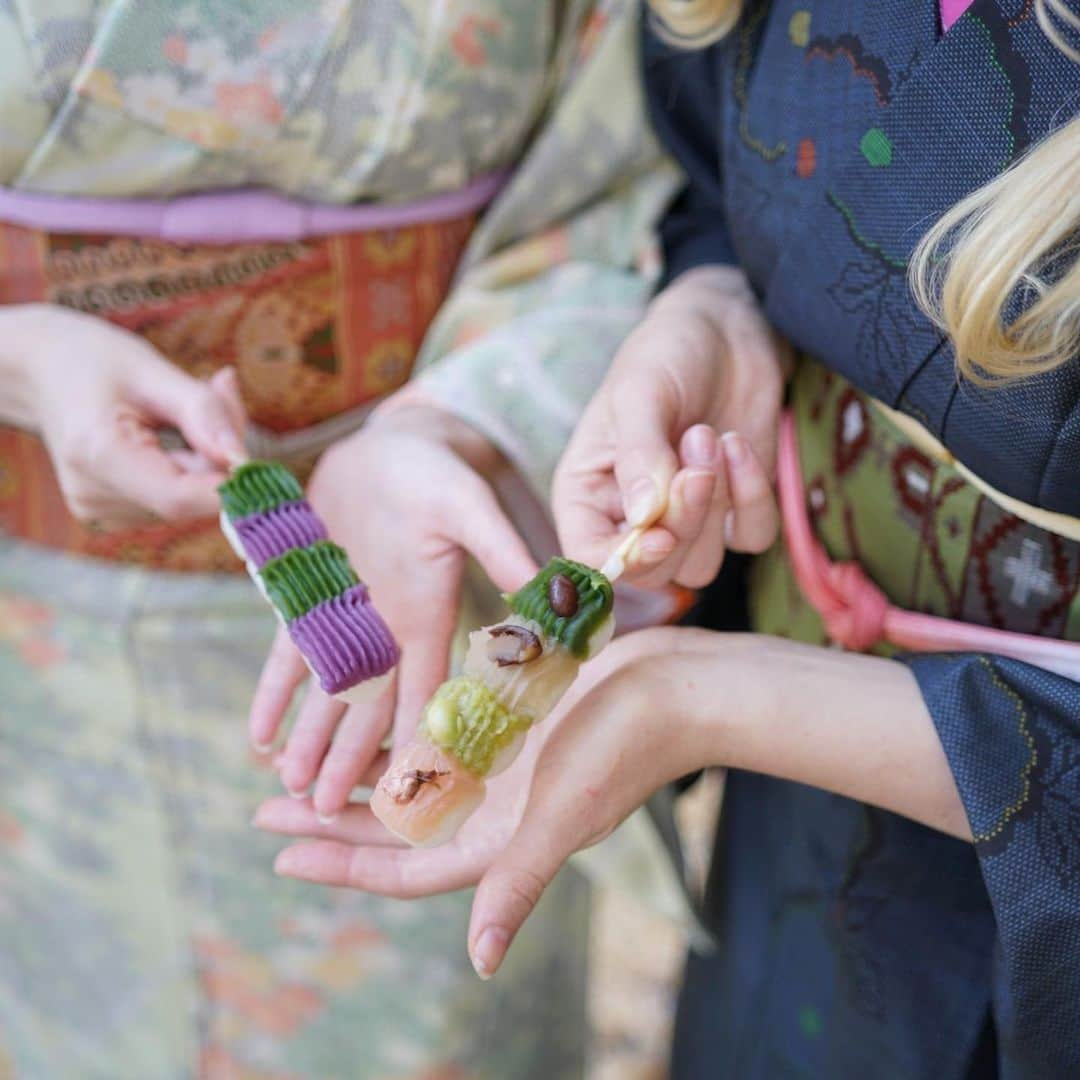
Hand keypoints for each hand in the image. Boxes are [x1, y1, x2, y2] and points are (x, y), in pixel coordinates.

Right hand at [1, 304, 246, 526]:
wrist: (41, 370)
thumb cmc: (96, 360)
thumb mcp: (153, 370)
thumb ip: (204, 413)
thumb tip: (242, 459)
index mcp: (97, 454)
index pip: (178, 498)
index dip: (228, 486)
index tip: (258, 457)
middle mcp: (93, 494)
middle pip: (189, 498)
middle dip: (220, 458)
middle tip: (221, 391)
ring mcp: (99, 510)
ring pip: (187, 502)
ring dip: (206, 463)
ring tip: (183, 409)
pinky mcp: (112, 513)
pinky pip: (174, 500)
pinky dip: (189, 471)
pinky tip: (172, 436)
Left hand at [248, 405, 537, 820]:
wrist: (392, 448)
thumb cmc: (436, 471)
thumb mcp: (467, 504)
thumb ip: (497, 545)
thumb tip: (542, 584)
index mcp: (429, 618)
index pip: (426, 693)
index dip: (416, 740)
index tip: (406, 789)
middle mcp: (389, 631)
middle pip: (369, 707)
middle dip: (349, 756)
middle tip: (327, 807)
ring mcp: (347, 619)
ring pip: (325, 692)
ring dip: (308, 736)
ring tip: (289, 783)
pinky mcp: (310, 599)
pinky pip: (286, 655)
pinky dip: (273, 694)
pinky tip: (258, 735)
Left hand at [257, 628, 968, 979]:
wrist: (674, 686)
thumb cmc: (625, 749)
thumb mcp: (565, 815)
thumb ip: (520, 881)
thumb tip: (480, 963)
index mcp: (501, 840)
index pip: (405, 866)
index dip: (342, 864)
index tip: (280, 853)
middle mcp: (494, 809)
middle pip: (396, 828)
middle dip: (330, 822)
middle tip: (263, 810)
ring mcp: (501, 767)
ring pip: (412, 782)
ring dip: (360, 779)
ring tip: (303, 770)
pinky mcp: (509, 727)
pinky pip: (440, 736)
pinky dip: (401, 736)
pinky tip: (373, 723)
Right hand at [554, 265, 788, 588]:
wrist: (727, 328)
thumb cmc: (665, 351)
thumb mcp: (640, 391)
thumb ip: (640, 454)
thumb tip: (642, 518)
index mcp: (587, 494)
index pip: (590, 558)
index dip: (623, 561)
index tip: (656, 534)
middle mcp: (630, 518)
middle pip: (653, 571)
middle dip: (682, 521)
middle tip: (695, 458)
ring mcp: (685, 519)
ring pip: (701, 565)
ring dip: (715, 504)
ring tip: (709, 434)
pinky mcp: (734, 512)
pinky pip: (748, 537)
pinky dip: (752, 497)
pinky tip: (738, 445)